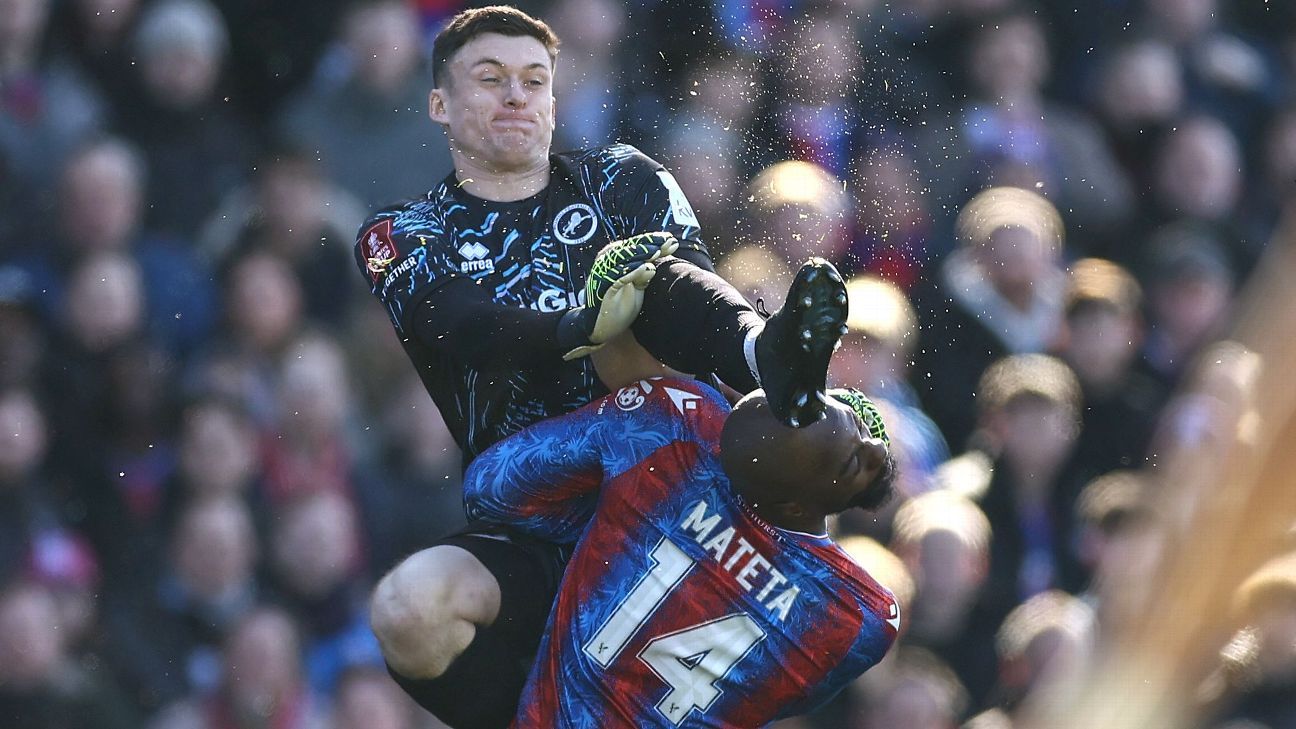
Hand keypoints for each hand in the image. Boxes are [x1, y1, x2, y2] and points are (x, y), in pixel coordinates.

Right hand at [560, 232, 679, 360]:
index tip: (672, 240)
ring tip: (657, 252)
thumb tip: (652, 265)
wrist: (602, 327)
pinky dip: (629, 272)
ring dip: (640, 254)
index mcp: (617, 260)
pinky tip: (643, 267)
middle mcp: (608, 263)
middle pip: (629, 249)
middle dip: (650, 244)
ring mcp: (603, 275)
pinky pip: (615, 278)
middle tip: (668, 242)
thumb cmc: (619, 306)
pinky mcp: (602, 289)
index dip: (654, 242)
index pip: (636, 246)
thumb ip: (644, 275)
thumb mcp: (637, 288)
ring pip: (621, 259)